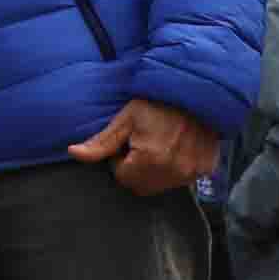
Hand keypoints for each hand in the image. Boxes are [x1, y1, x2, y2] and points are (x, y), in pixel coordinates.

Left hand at [70, 97, 217, 197]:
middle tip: (140, 145)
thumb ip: (101, 142)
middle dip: (135, 170)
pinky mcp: (205, 169)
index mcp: (151, 159)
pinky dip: (173, 170)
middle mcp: (174, 171)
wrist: (196, 93)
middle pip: (141, 186)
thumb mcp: (126, 118)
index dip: (120, 161)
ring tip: (157, 145)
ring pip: (160, 186)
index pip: (123, 178)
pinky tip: (174, 149)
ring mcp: (192, 172)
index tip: (127, 143)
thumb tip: (72, 153)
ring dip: (153, 172)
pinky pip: (180, 180)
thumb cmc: (157, 103)